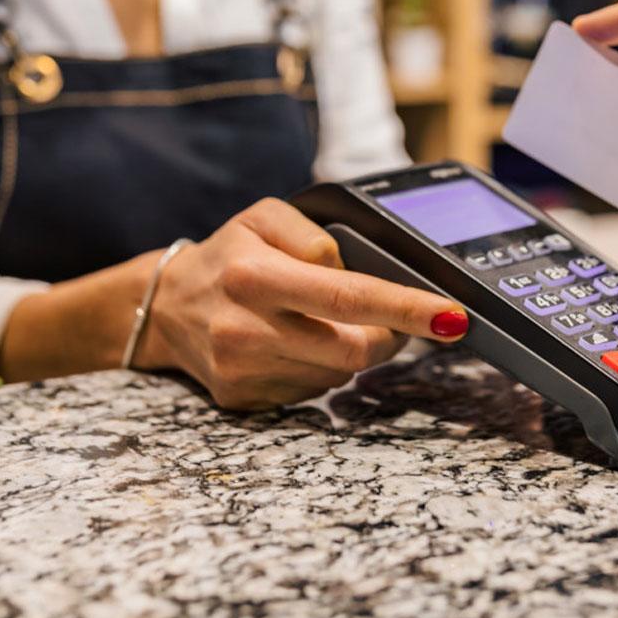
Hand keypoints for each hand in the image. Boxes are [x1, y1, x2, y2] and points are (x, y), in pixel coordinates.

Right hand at [138, 198, 468, 408]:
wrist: (165, 305)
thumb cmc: (228, 255)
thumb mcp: (265, 218)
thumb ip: (316, 235)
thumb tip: (356, 270)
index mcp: (256, 276)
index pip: (348, 297)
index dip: (407, 309)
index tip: (451, 318)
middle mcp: (247, 328)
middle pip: (354, 348)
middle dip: (389, 336)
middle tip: (392, 318)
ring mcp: (243, 370)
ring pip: (338, 373)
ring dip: (353, 350)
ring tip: (326, 322)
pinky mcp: (242, 399)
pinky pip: (311, 392)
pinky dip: (322, 368)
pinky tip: (299, 343)